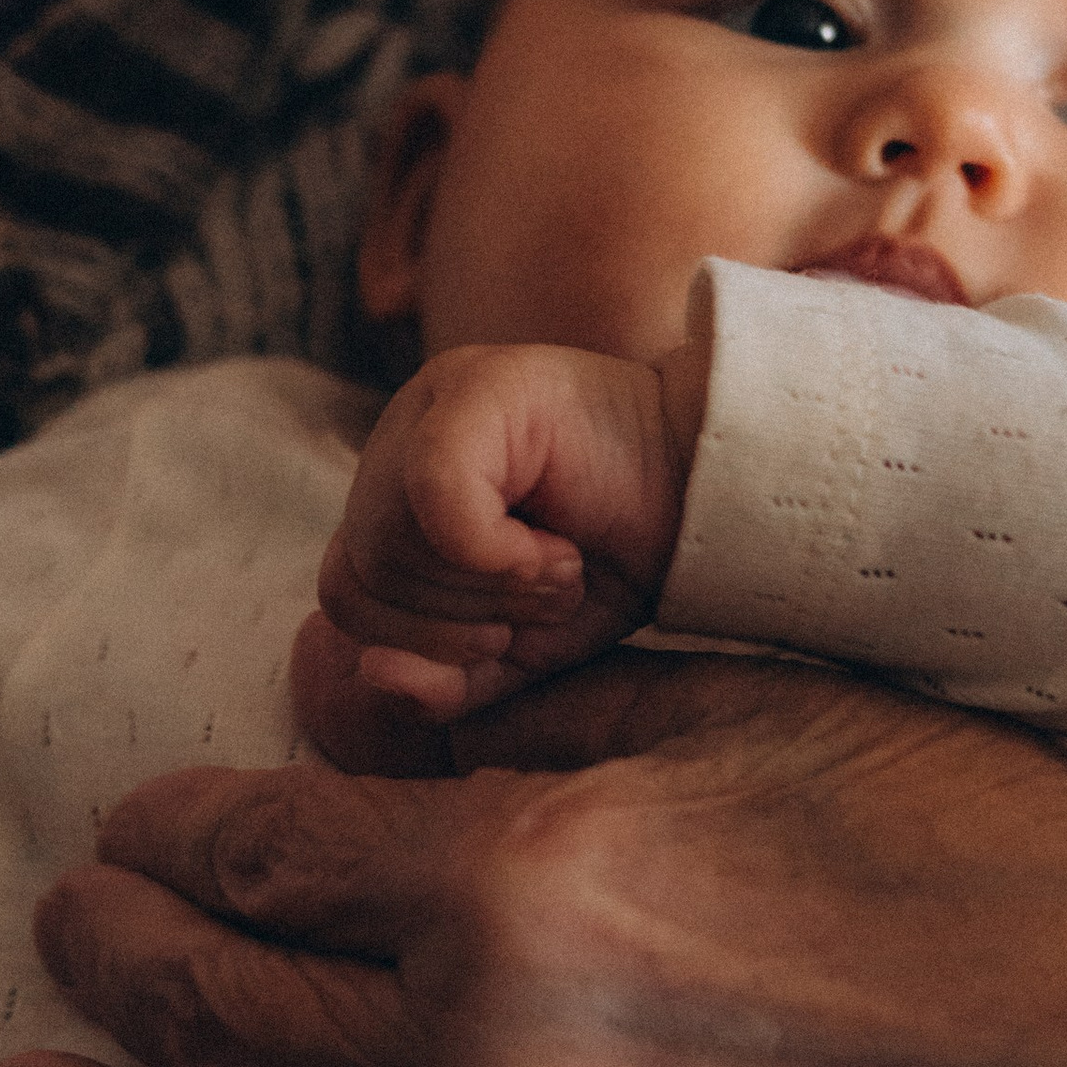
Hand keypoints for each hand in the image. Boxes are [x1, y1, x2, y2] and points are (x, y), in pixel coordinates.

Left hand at [0, 646, 1066, 1066]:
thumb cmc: (979, 844)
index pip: (254, 858)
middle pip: (218, 1029)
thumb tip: (353, 715)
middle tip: (73, 939)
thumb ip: (524, 715)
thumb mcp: (746, 699)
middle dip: (116, 967)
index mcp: (519, 895)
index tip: (143, 834)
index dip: (173, 836)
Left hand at [304, 338, 707, 729]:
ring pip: (389, 540)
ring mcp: (434, 400)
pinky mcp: (478, 386)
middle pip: (360, 574)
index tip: (502, 639)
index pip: (348, 593)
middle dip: (458, 621)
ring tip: (560, 567)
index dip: (417, 643)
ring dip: (490, 588)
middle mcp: (401, 437)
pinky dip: (495, 552)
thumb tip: (374, 674)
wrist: (718, 498)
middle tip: (543, 597)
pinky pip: (434, 495)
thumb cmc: (618, 562)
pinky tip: (557, 551)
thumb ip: (445, 680)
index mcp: (398, 496)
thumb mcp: (521, 646)